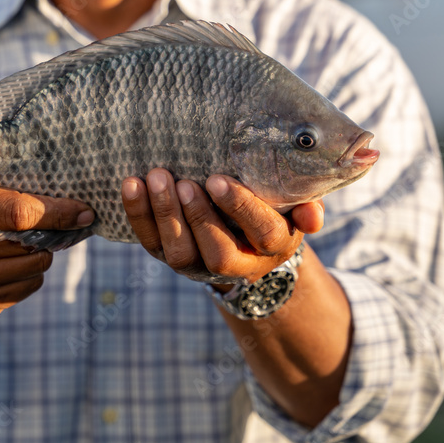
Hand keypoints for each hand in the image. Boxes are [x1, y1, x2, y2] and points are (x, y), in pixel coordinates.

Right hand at [0, 184, 93, 314]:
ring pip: (33, 269)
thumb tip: (77, 210)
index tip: (84, 212)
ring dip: (41, 255)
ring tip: (27, 242)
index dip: (58, 213)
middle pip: (30, 246)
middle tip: (53, 225)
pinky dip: (30, 275)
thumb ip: (14, 190)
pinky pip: (25, 289)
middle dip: (52, 235)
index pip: (19, 212)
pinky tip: (11, 262)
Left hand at [121, 169, 323, 283]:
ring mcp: (198, 264)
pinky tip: (131, 184)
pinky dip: (137, 214)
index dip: (240, 208)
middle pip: (216, 252)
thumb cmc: (271, 212)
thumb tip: (313, 213)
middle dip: (198, 216)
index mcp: (271, 247)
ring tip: (156, 178)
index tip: (218, 180)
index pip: (261, 231)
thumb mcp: (294, 211)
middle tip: (185, 182)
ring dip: (165, 214)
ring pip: (179, 252)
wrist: (244, 243)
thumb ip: (305, 208)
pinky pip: (150, 240)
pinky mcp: (169, 256)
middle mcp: (236, 264)